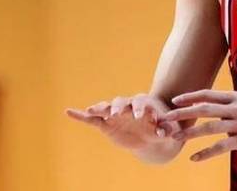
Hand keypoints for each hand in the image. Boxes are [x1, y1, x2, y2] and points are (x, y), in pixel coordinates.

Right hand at [65, 93, 182, 150]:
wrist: (153, 134)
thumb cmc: (163, 127)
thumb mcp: (168, 129)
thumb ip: (166, 130)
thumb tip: (163, 132)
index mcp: (144, 104)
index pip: (141, 104)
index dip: (140, 109)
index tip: (140, 116)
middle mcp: (128, 106)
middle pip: (122, 102)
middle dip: (119, 107)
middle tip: (117, 113)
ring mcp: (116, 114)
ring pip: (106, 108)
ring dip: (100, 108)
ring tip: (92, 110)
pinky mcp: (106, 124)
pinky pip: (93, 119)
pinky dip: (81, 115)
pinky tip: (68, 112)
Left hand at [160, 89, 236, 161]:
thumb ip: (228, 105)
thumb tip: (208, 105)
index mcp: (235, 98)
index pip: (208, 94)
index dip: (190, 97)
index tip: (174, 101)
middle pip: (205, 109)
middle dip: (184, 113)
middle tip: (167, 118)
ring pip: (211, 127)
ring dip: (191, 133)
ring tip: (176, 138)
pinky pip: (222, 146)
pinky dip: (206, 152)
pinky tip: (195, 158)